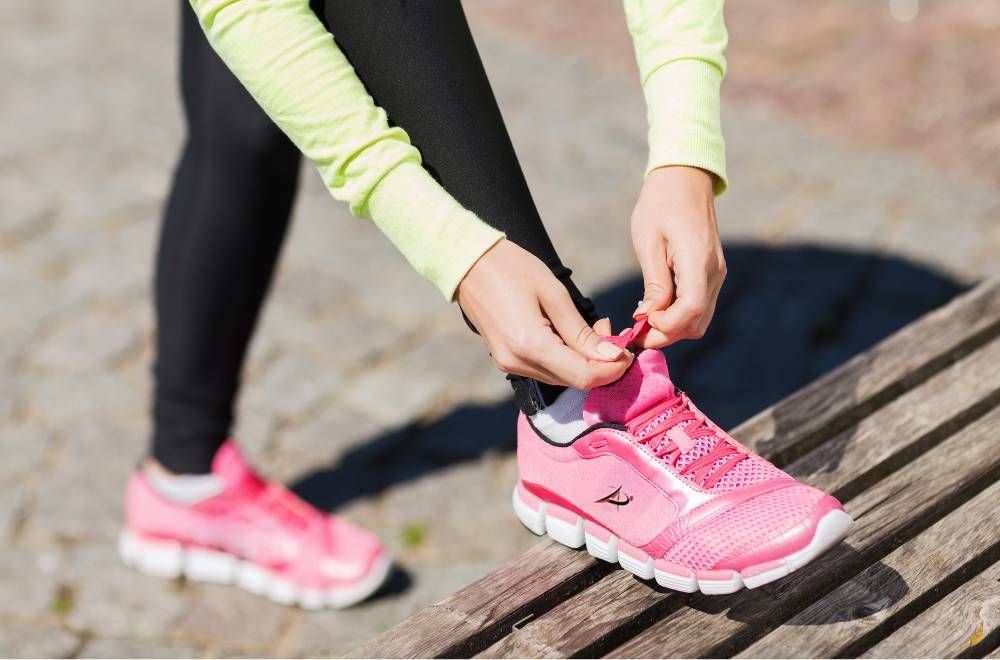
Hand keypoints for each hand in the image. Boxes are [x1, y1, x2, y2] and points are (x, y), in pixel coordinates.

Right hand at [457, 240, 632, 387]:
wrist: (467, 262)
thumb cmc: (512, 268)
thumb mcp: (553, 293)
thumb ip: (582, 331)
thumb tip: (612, 357)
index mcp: (531, 346)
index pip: (584, 376)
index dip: (612, 369)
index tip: (629, 350)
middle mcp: (518, 363)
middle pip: (573, 381)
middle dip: (601, 363)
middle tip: (611, 331)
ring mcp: (509, 364)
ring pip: (561, 377)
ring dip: (584, 360)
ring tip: (593, 328)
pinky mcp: (506, 359)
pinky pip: (545, 368)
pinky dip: (566, 357)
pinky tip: (571, 334)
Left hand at [630, 166, 725, 347]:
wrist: (684, 178)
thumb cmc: (660, 203)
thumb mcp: (648, 241)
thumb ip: (654, 283)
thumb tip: (649, 317)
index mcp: (698, 261)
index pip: (690, 310)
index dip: (666, 326)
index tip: (641, 322)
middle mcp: (714, 272)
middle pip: (696, 323)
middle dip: (665, 334)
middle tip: (634, 332)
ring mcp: (716, 274)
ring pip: (700, 320)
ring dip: (672, 328)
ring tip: (642, 322)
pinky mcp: (712, 273)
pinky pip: (699, 306)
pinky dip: (679, 316)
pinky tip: (656, 309)